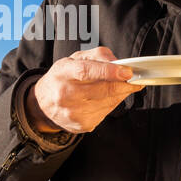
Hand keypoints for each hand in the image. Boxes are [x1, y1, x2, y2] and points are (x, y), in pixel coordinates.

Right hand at [26, 46, 144, 134]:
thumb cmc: (64, 77)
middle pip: (102, 90)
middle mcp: (64, 93)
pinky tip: (108, 98)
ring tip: (123, 87)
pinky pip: (105, 113)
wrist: (44, 103)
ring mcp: (72, 112)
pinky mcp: (80, 125)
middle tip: (136, 80)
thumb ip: (99, 55)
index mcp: (63, 72)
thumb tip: (119, 63)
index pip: (86, 71)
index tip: (128, 72)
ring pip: (107, 102)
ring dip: (120, 94)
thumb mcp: (75, 58)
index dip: (109, 71)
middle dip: (124, 85)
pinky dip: (112, 104)